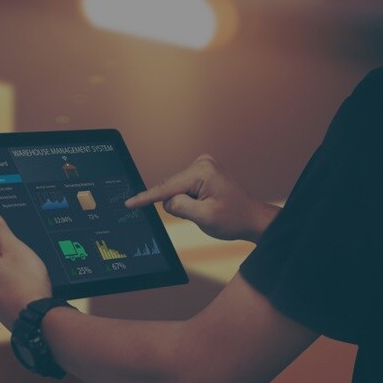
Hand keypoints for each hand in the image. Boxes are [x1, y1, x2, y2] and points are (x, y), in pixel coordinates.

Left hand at [0, 205, 51, 328]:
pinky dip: (12, 283)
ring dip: (10, 268)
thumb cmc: (28, 282)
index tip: (18, 243)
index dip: (5, 234)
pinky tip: (24, 287)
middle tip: (25, 261)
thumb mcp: (15, 248)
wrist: (37, 319)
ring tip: (26, 276)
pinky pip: (1, 284)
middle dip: (7, 252)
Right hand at [125, 155, 278, 242]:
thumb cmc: (234, 218)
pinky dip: (188, 200)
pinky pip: (183, 189)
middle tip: (201, 214)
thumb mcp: (204, 217)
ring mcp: (202, 166)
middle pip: (171, 189)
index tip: (129, 203)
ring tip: (207, 209)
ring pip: (176, 190)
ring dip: (185, 204)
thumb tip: (166, 201)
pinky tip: (205, 204)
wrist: (253, 218)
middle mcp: (201, 164)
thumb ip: (180, 207)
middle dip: (178, 205)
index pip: (166, 188)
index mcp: (202, 172)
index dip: (146, 198)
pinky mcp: (202, 172)